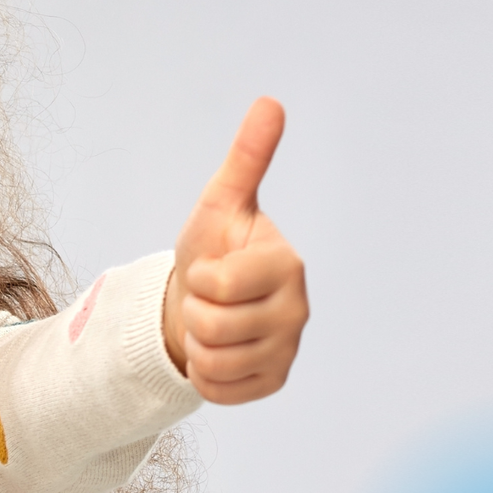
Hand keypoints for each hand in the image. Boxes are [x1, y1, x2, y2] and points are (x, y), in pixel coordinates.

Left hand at [164, 97, 308, 403]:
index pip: (220, 285)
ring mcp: (288, 349)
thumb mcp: (221, 202)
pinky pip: (218, 389)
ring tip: (211, 321)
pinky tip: (216, 349)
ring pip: (213, 361)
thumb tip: (270, 103)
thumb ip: (246, 158)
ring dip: (196, 342)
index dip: (199, 277)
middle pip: (213, 326)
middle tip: (208, 298)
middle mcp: (298, 310)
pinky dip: (203, 373)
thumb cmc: (213, 247)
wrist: (203, 300)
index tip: (210, 268)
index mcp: (288, 264)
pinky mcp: (274, 381)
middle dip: (195, 310)